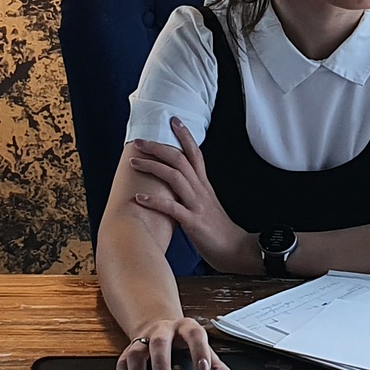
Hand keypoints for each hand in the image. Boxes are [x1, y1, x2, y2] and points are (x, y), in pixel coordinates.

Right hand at [117, 316, 231, 369]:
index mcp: (186, 328)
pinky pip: (121, 365)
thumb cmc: (186, 345)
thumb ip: (217, 368)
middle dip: (160, 366)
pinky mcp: (128, 350)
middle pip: (159, 343)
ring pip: (135, 353)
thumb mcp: (205, 351)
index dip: (199, 351)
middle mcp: (163, 331)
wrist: (162, 330)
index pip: (194, 335)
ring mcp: (143, 339)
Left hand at [125, 118, 253, 272]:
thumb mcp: (206, 204)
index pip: (195, 154)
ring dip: (152, 167)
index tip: (173, 120)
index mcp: (205, 185)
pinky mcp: (194, 222)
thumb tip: (175, 182)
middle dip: (159, 147)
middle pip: (180, 160)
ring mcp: (198, 205)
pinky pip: (172, 208)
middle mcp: (201, 190)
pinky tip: (139, 198)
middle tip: (140, 141)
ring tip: (134, 162)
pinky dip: (154, 201)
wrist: (235, 249)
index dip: (185, 136)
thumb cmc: (217, 229)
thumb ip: (193, 191)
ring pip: (175, 177)